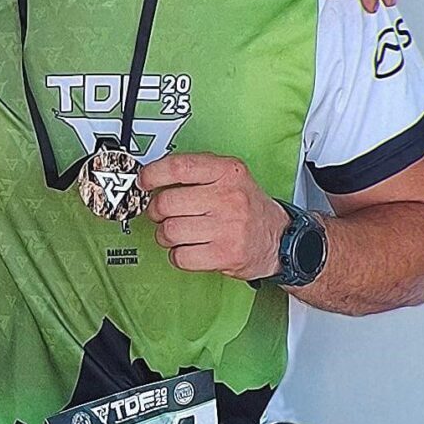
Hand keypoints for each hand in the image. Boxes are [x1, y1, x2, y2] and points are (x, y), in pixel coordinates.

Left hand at [142, 153, 286, 280]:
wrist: (280, 238)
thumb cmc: (247, 207)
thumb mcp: (230, 176)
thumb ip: (195, 172)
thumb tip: (152, 176)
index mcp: (228, 172)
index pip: (179, 167)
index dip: (152, 175)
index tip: (143, 182)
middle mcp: (228, 197)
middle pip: (166, 203)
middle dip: (156, 212)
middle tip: (163, 214)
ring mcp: (227, 228)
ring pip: (169, 231)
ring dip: (166, 236)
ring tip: (179, 233)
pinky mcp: (225, 255)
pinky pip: (180, 256)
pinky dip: (178, 255)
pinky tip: (191, 249)